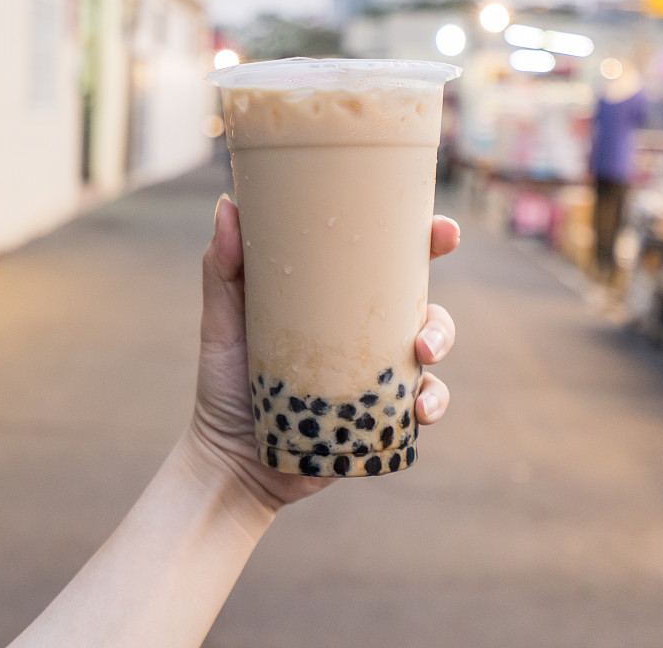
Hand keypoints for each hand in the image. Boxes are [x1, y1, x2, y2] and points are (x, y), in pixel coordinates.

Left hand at [187, 195, 458, 511]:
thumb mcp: (223, 320)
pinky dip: (432, 403)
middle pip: (421, 308)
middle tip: (426, 326)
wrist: (229, 458)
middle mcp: (364, 334)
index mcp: (337, 302)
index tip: (441, 231)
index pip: (388, 265)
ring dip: (440, 351)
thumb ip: (222, 267)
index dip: (423, 242)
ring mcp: (376, 376)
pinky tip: (419, 410)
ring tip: (421, 359)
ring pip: (429, 354)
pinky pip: (423, 405)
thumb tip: (227, 204)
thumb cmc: (224, 381)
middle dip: (439, 311)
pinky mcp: (381, 416)